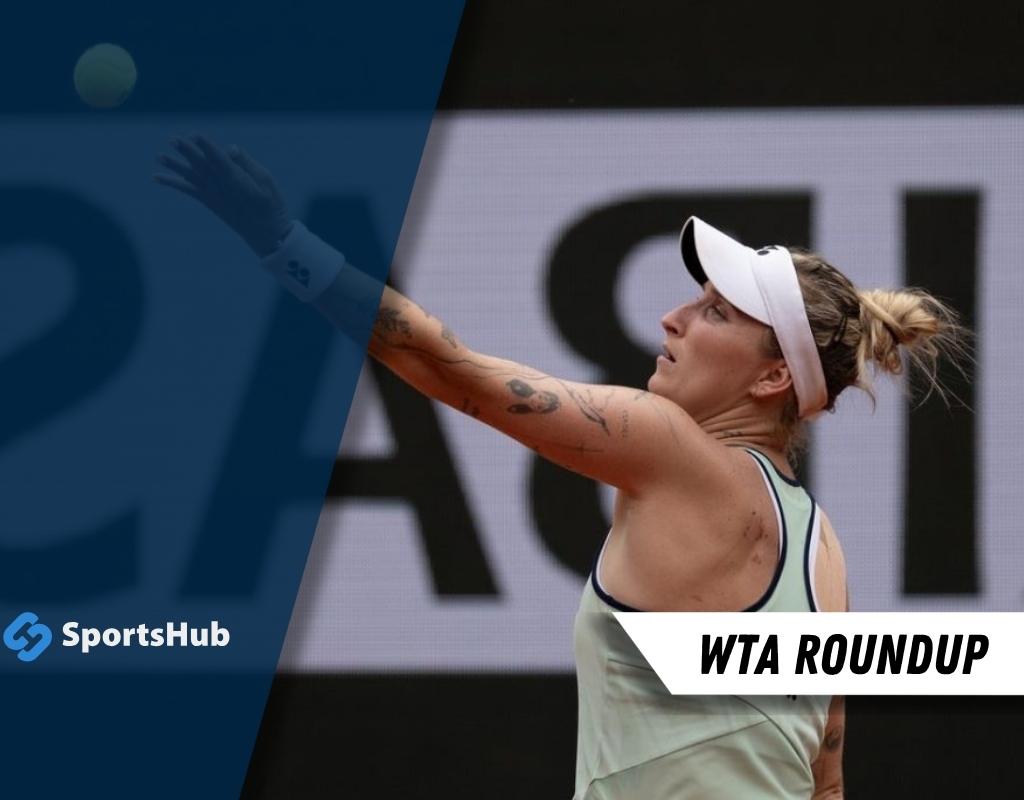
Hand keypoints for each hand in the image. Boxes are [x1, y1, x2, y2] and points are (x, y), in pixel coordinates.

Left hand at [154, 134, 292, 256]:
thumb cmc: (271, 205)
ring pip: (191, 177)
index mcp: (239, 183)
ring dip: (174, 166)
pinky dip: (172, 183)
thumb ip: (247, 163)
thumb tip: (229, 148)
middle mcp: (222, 190)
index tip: (196, 136)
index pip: (220, 161)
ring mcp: (214, 197)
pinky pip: (188, 191)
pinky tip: (156, 177)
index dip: (207, 148)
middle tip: (173, 140)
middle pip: (203, 167)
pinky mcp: (209, 202)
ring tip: (159, 156)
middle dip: (188, 153)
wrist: (266, 235)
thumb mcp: (267, 181)